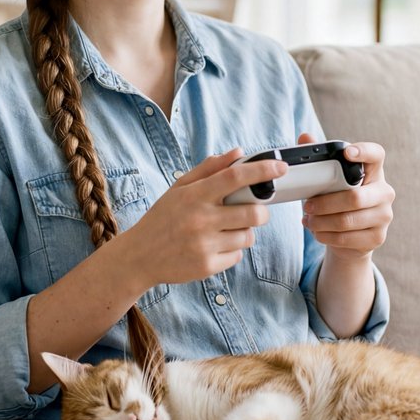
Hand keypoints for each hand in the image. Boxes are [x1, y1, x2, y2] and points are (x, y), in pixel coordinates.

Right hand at [121, 149, 287, 288]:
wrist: (139, 256)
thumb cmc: (162, 218)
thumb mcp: (179, 188)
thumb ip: (209, 169)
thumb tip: (239, 152)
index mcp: (194, 196)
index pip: (235, 177)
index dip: (262, 170)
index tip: (280, 166)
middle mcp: (201, 219)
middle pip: (253, 213)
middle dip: (261, 211)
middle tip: (253, 210)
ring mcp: (204, 245)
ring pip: (248, 237)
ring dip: (243, 232)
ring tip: (224, 231)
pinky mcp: (207, 266)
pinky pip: (237, 256)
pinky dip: (231, 251)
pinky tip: (213, 247)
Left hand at [297, 132, 393, 260]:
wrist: (350, 238)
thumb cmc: (338, 200)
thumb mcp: (329, 180)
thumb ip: (319, 159)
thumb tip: (304, 136)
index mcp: (374, 171)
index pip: (376, 155)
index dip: (364, 151)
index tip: (347, 152)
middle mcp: (384, 192)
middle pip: (355, 197)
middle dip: (326, 203)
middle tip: (307, 205)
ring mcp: (384, 216)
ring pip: (348, 220)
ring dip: (322, 222)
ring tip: (308, 220)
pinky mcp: (378, 237)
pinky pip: (347, 238)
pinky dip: (326, 236)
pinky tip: (317, 232)